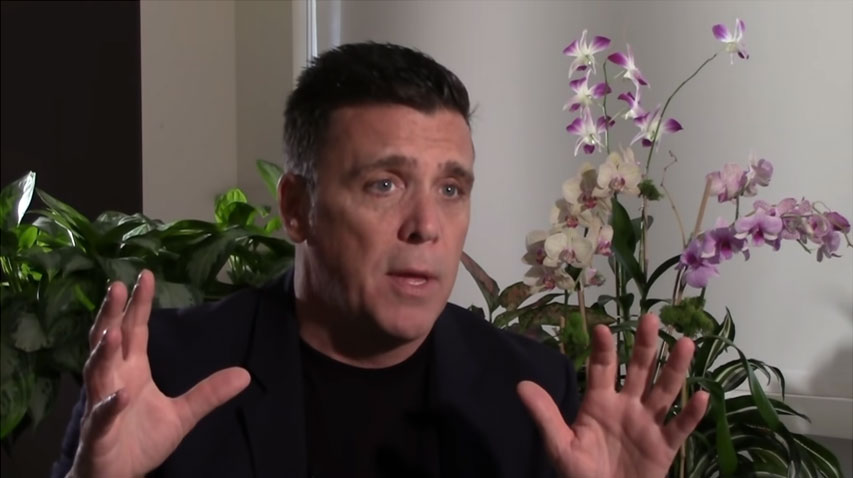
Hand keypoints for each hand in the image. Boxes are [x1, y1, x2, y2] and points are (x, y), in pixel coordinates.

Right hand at [68, 270, 250, 477]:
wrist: (119, 477)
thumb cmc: (142, 439)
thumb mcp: (183, 415)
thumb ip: (209, 393)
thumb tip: (246, 374)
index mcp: (132, 371)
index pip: (135, 330)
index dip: (138, 304)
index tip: (146, 275)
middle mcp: (113, 381)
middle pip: (108, 340)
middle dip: (111, 314)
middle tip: (117, 285)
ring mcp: (101, 405)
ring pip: (97, 373)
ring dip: (104, 353)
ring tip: (114, 332)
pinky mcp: (98, 433)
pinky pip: (101, 417)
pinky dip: (110, 405)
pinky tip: (122, 395)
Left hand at [518, 314, 708, 477]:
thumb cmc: (580, 474)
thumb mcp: (560, 445)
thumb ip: (545, 415)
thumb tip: (521, 385)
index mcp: (600, 402)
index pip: (602, 368)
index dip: (603, 349)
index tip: (602, 328)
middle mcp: (627, 406)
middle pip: (639, 370)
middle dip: (645, 346)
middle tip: (652, 318)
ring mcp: (648, 424)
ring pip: (664, 391)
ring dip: (675, 368)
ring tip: (685, 342)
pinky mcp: (665, 446)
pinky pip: (680, 427)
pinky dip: (691, 413)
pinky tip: (702, 396)